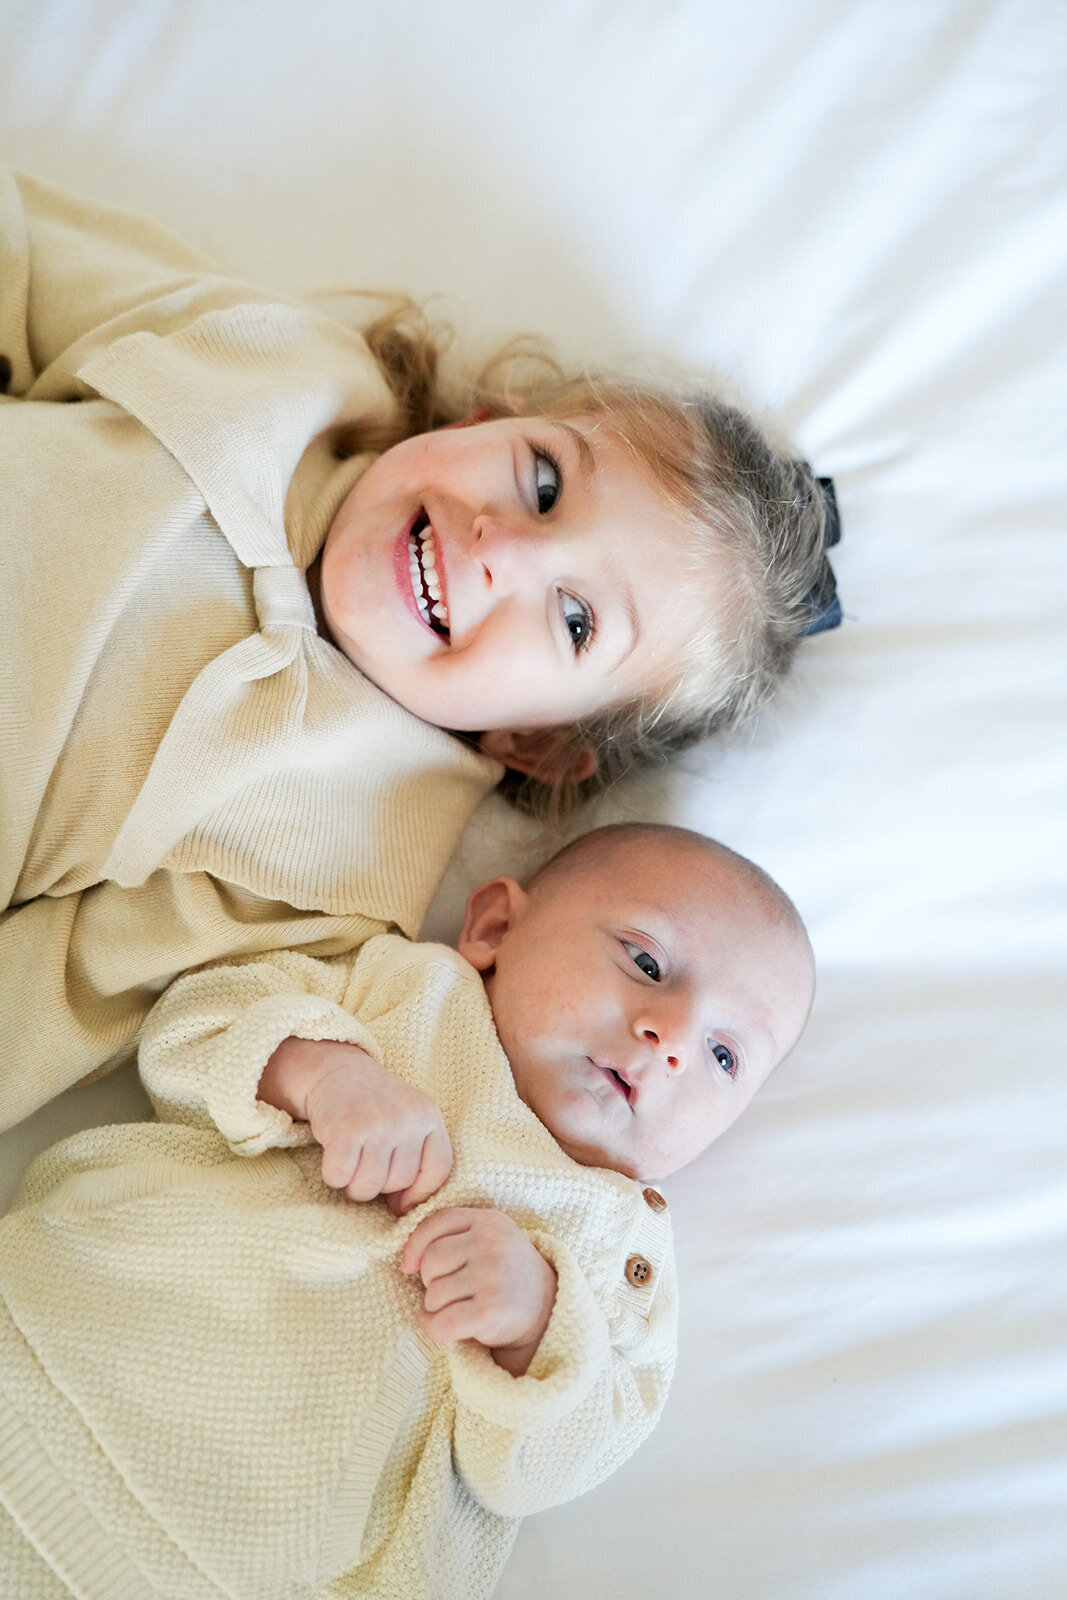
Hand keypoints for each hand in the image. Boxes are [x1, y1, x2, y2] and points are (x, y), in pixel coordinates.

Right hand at [258, 1036, 451, 1211]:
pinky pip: (340, 1178)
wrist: (338, 1072)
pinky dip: (333, 1175)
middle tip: (367, 1161)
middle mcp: (407, 1118)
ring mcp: (377, 1123)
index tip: (400, 1199)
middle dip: (380, 1183)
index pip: (438, 1170)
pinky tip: (335, 1155)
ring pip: (369, 1186)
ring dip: (354, 1183)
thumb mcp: (409, 1121)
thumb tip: (405, 1210)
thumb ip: (417, 1158)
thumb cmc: (375, 1107)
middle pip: (400, 1182)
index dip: (419, 1192)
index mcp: (429, 1115)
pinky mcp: (345, 1130)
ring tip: (352, 1160)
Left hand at [402, 1207, 557, 1375]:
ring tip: (458, 1307)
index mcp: (490, 1221)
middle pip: (431, 1260)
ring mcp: (492, 1276)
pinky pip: (441, 1322)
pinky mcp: (490, 1310)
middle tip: (451, 1290)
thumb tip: (407, 1263)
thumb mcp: (486, 1240)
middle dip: (431, 1280)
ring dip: (436, 1307)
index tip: (410, 1266)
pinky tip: (444, 1328)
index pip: (436, 1223)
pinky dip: (434, 1329)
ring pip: (434, 1293)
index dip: (415, 1246)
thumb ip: (451, 1236)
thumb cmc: (503, 1273)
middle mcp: (492, 1244)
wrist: (546, 1308)